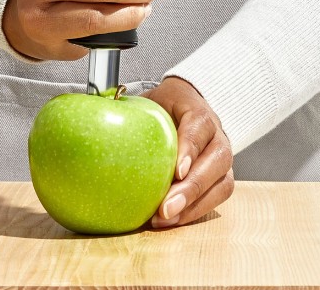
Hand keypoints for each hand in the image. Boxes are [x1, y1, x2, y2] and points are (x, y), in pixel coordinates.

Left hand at [142, 76, 233, 227]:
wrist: (187, 105)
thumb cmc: (165, 105)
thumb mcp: (150, 100)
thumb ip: (130, 106)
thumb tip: (97, 108)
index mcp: (197, 111)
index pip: (199, 127)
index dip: (190, 149)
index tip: (177, 171)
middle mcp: (217, 134)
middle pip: (216, 160)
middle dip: (191, 188)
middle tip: (166, 207)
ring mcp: (222, 156)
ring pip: (222, 183)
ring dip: (194, 206)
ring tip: (166, 218)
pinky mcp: (221, 176)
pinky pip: (216, 197)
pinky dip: (195, 211)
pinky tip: (171, 220)